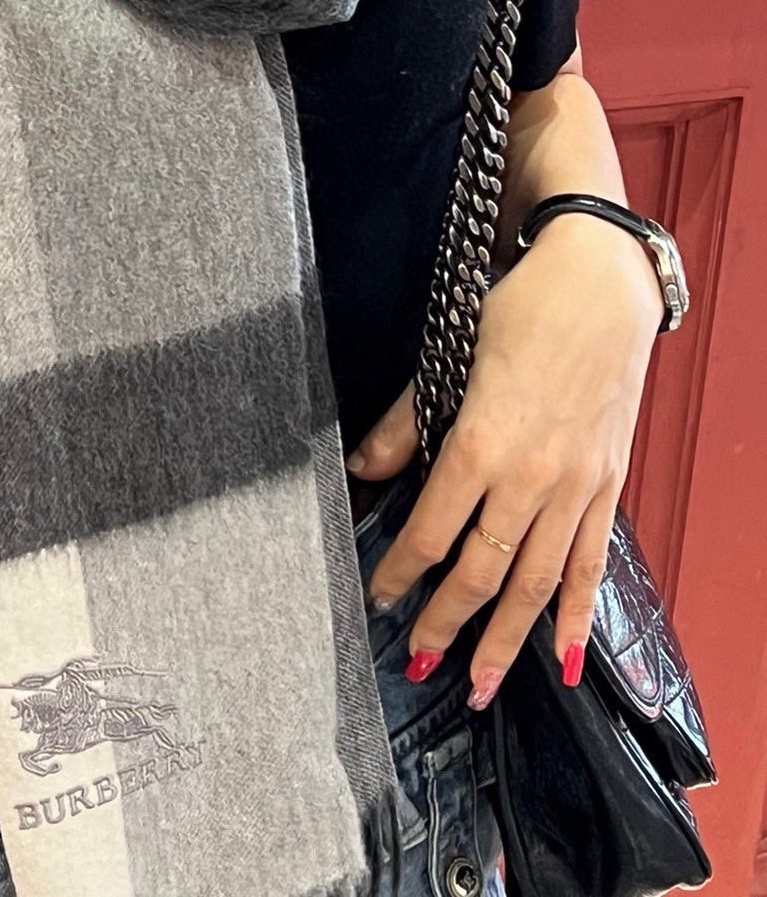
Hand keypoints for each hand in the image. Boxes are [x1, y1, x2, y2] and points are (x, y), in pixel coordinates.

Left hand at [352, 213, 662, 710]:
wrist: (600, 284)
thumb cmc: (520, 308)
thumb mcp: (448, 355)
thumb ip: (407, 422)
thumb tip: (362, 468)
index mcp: (482, 443)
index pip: (432, 530)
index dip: (400, 573)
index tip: (377, 599)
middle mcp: (532, 477)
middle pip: (483, 571)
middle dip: (447, 623)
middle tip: (418, 664)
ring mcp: (576, 485)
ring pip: (537, 582)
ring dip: (508, 640)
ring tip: (481, 685)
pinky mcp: (607, 484)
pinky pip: (591, 564)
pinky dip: (578, 613)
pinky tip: (568, 655)